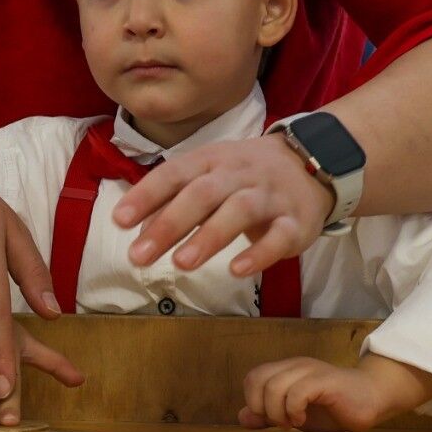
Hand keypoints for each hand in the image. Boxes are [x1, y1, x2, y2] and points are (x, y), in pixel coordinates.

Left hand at [111, 133, 331, 278]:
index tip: (119, 220)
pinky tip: (237, 270)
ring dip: (208, 237)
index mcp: (212, 160)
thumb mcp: (209, 174)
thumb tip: (131, 226)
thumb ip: (172, 197)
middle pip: (202, 194)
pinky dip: (259, 254)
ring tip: (181, 264)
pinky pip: (279, 236)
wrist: (311, 163)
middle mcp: (239, 174)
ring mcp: (269, 197)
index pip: (175, 173)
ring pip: (238, 211)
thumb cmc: (244, 175)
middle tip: (139, 255)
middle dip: (169, 224)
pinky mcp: (296, 222)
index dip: (147, 195)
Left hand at [238, 353, 431, 431]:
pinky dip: (294, 410)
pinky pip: (297, 392)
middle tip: (281, 423)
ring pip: (274, 386)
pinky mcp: (325, 381)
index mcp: (286, 370)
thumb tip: (243, 417)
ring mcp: (310, 371)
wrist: (373, 398)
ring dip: (278, 412)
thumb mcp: (295, 415)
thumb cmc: (334, 408)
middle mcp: (295, 366)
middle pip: (257, 380)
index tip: (271, 419)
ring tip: (293, 423)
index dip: (253, 401)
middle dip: (262, 408)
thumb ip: (269, 415)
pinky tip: (303, 420)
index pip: (252, 377)